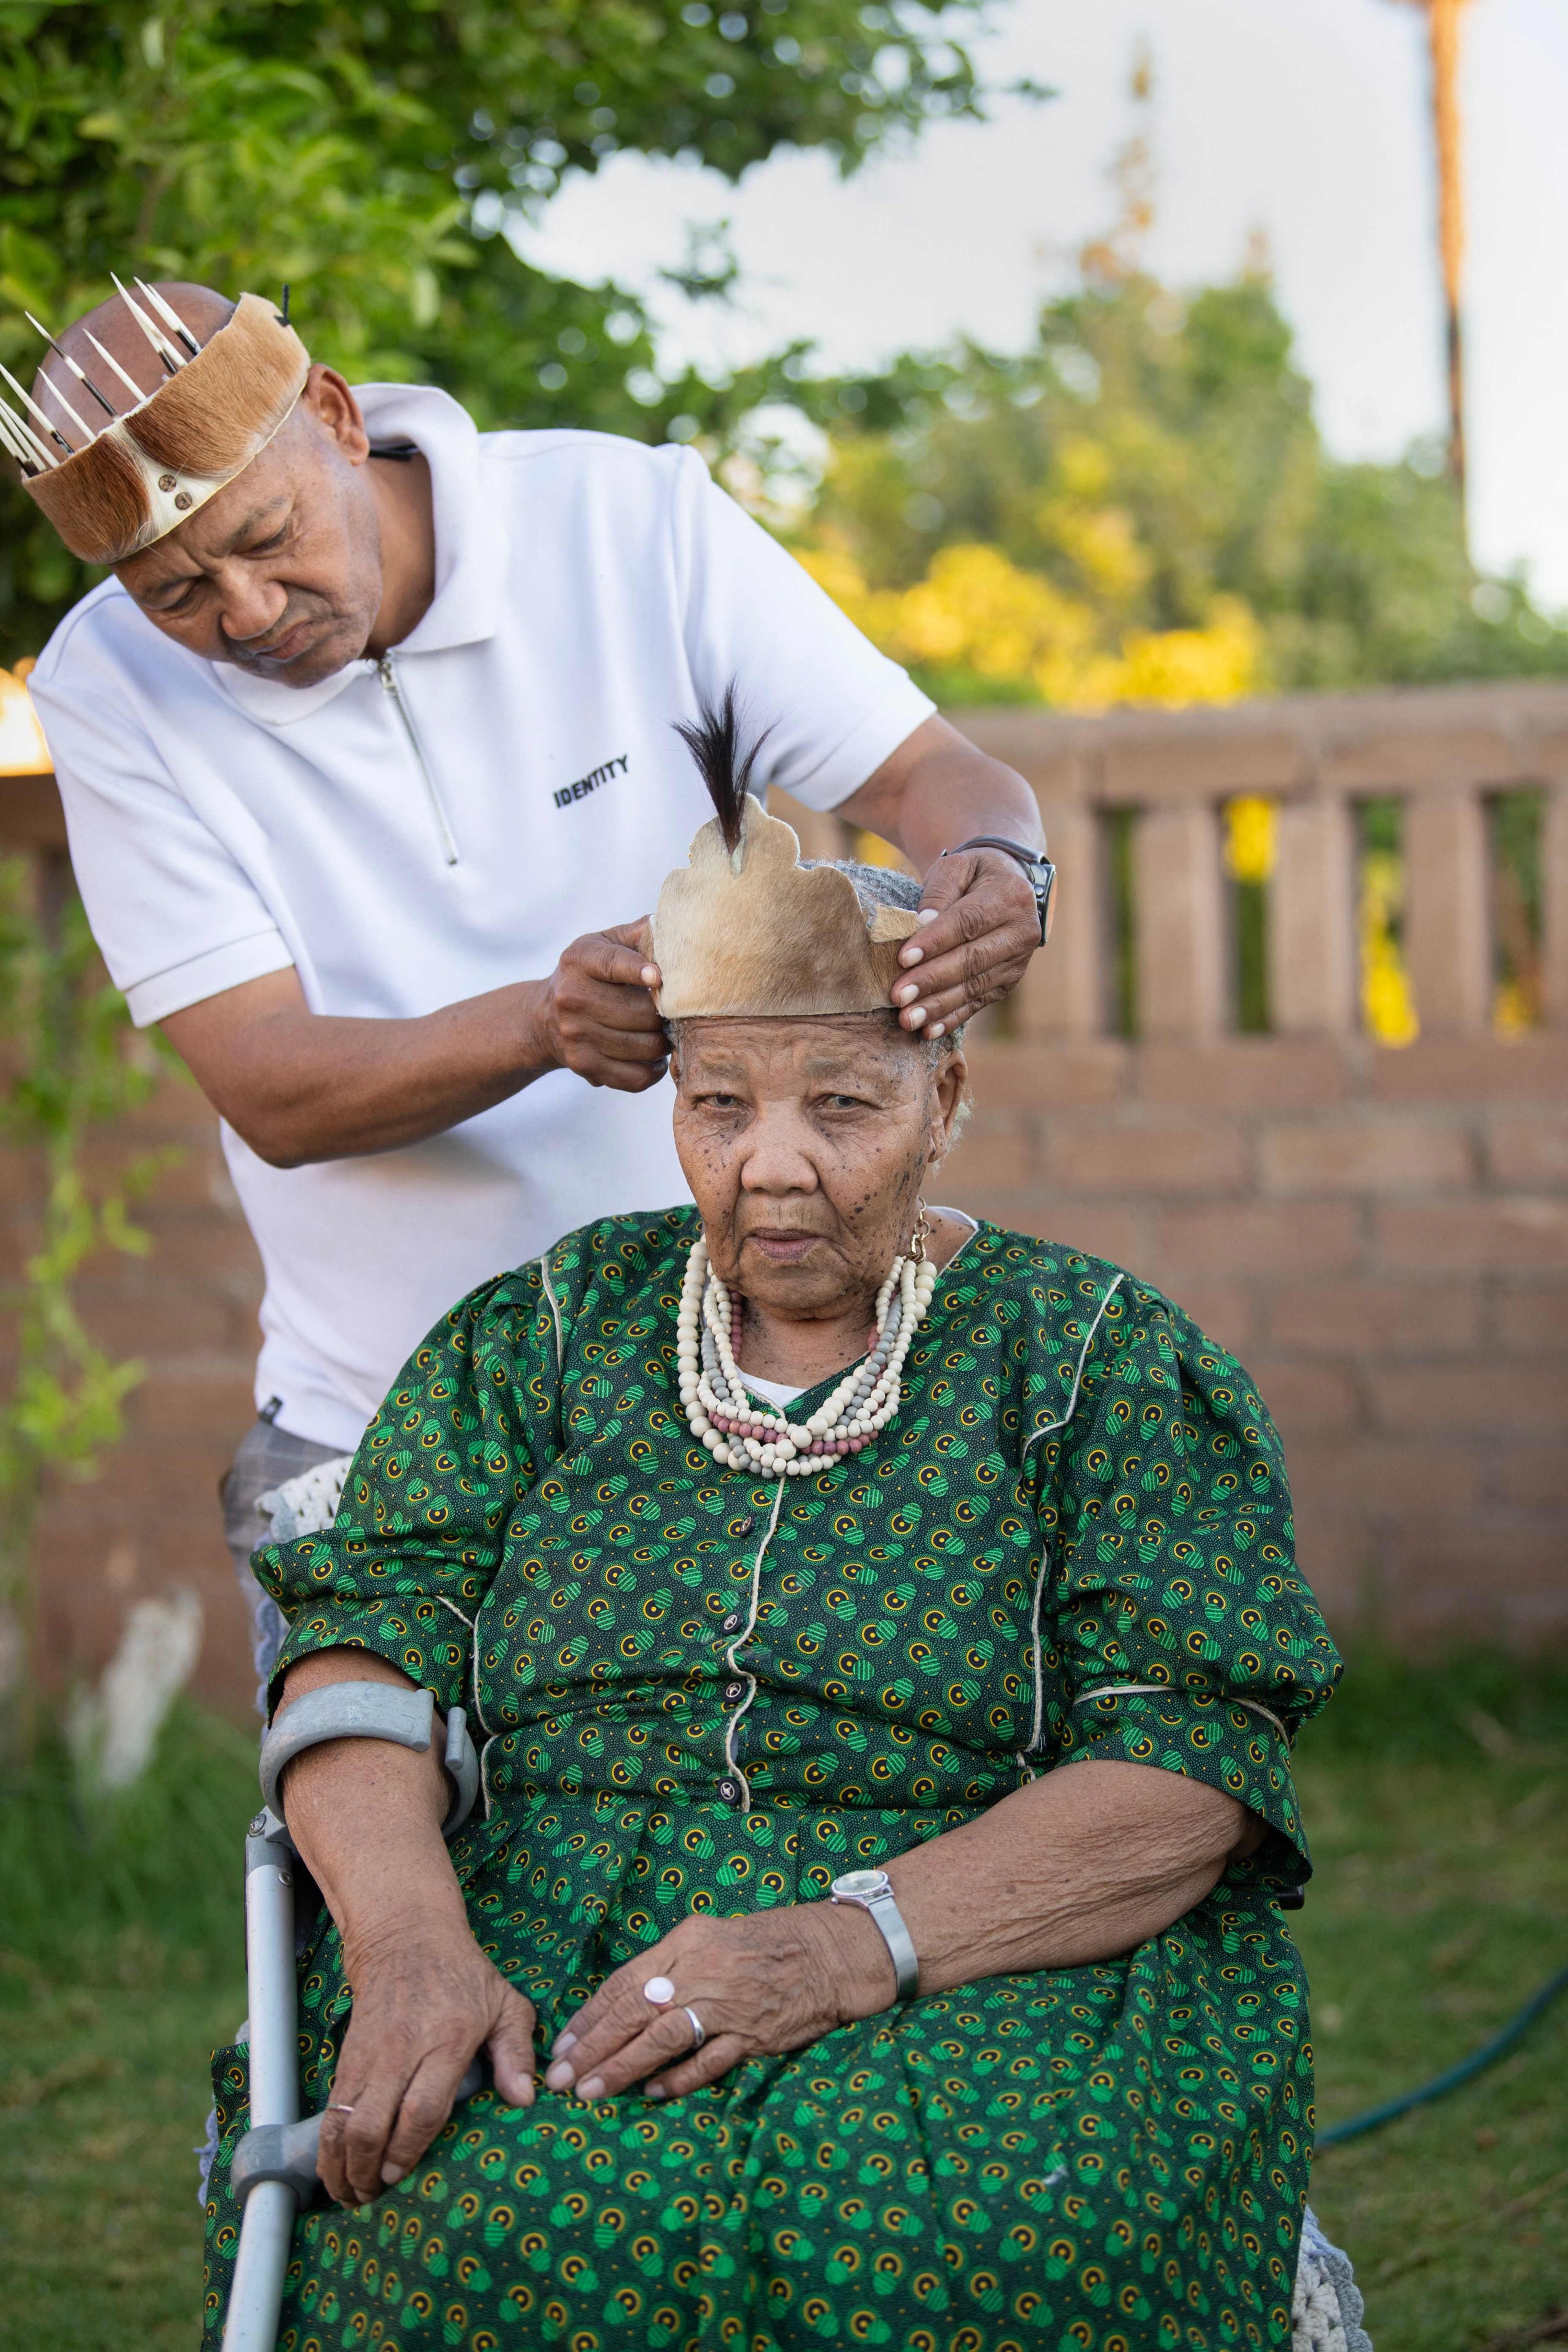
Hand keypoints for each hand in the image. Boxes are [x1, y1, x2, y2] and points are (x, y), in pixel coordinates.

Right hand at [318, 1915, 536, 2204]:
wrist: (406, 1937)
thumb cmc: (464, 1975)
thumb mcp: (505, 2003)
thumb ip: (517, 2052)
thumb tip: (525, 2100)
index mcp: (447, 2040)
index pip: (421, 2107)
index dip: (407, 2149)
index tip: (400, 2177)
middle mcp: (402, 2050)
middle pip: (371, 2123)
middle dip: (366, 2170)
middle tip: (373, 2198)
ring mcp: (369, 2054)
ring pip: (342, 2120)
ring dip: (340, 2164)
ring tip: (350, 2194)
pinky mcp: (347, 2055)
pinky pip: (331, 2107)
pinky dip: (327, 2143)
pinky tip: (336, 2168)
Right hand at [541, 920, 667, 1091]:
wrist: (545, 1017)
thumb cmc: (590, 974)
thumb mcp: (604, 944)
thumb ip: (638, 934)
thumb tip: (678, 927)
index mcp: (580, 960)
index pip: (611, 964)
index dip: (637, 970)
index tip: (659, 976)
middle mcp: (572, 997)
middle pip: (640, 1013)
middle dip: (666, 1014)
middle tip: (674, 1011)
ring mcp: (575, 1035)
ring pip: (644, 1046)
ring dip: (664, 1042)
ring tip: (664, 1031)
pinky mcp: (583, 1065)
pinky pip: (635, 1077)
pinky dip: (653, 1069)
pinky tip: (654, 1057)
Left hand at [543, 1901, 894, 2105]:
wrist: (829, 1953)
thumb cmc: (765, 1941)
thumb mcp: (709, 1935)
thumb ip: (669, 1962)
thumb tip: (625, 2002)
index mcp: (687, 1941)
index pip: (625, 1981)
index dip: (590, 2016)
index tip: (562, 2045)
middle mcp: (703, 1970)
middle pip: (636, 2011)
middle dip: (593, 2048)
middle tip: (561, 2079)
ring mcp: (729, 2005)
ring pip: (664, 2038)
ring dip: (623, 2068)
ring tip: (592, 2092)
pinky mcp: (755, 2035)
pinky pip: (709, 2062)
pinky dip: (679, 2079)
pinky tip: (653, 2092)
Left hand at [890, 848, 1040, 1036]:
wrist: (1009, 885)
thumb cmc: (974, 875)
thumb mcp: (957, 867)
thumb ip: (939, 892)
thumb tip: (921, 924)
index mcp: (1010, 896)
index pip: (968, 922)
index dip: (935, 942)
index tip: (903, 959)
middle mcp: (1021, 932)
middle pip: (972, 960)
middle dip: (932, 981)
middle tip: (898, 996)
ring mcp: (1018, 961)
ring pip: (975, 987)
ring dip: (938, 1006)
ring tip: (907, 1019)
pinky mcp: (1008, 982)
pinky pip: (979, 1003)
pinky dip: (952, 1018)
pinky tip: (928, 1031)